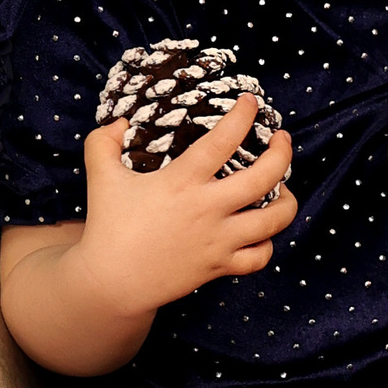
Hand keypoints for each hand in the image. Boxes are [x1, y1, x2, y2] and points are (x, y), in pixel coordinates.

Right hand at [76, 91, 296, 310]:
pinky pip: (260, 257)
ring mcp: (218, 240)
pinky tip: (263, 231)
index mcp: (182, 182)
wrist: (112, 284)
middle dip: (282, 153)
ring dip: (287, 200)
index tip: (250, 103)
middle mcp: (208, 209)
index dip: (242, 117)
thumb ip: (103, 142)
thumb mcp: (100, 177)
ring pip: (274, 220)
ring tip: (285, 188)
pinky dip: (268, 243)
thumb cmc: (108, 228)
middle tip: (281, 139)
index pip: (222, 141)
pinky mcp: (220, 266)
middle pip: (264, 178)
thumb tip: (119, 122)